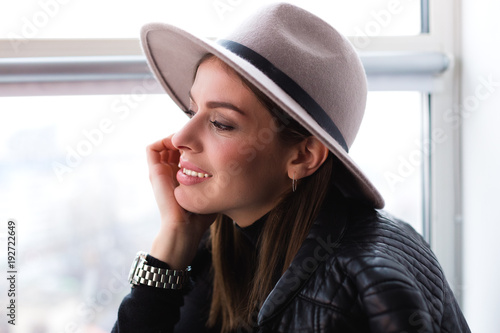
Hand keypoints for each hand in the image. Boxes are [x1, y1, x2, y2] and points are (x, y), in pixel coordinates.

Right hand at [146, 134, 214, 267]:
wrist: (184, 229)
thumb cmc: (199, 217)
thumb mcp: (212, 194)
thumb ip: (217, 183)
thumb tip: (233, 172)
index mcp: (179, 177)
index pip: (184, 152)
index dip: (195, 145)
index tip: (209, 145)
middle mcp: (168, 172)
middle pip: (174, 145)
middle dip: (187, 139)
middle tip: (201, 140)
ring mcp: (160, 171)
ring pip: (164, 144)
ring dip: (176, 138)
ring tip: (191, 141)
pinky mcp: (154, 172)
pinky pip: (152, 148)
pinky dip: (164, 140)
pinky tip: (181, 145)